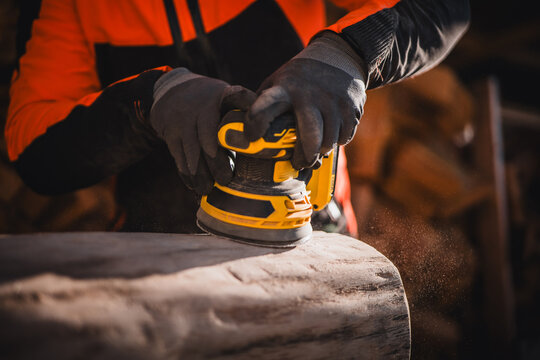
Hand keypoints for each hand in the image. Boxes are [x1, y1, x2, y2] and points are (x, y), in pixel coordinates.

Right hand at [150, 68, 255, 193]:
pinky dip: (186, 174)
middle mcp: (200, 108)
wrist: (174, 91)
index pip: (235, 106)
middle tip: (226, 181)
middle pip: (208, 139)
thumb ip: (249, 110)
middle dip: (216, 163)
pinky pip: (178, 157)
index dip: (240, 125)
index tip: (247, 143)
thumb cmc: (213, 101)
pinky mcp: (170, 133)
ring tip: (208, 190)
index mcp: (223, 97)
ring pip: (191, 152)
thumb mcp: (231, 97)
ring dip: (199, 174)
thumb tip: (274, 133)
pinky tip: (194, 186)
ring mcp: (182, 121)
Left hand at [245, 31, 366, 168]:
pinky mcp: (350, 108)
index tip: (252, 137)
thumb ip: (265, 104)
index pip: (265, 106)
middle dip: (303, 157)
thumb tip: (243, 134)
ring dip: (320, 152)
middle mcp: (309, 96)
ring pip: (328, 143)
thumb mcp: (278, 82)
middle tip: (298, 163)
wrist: (339, 56)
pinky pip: (343, 138)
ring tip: (313, 150)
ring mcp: (332, 102)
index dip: (256, 123)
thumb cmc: (300, 77)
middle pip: (308, 137)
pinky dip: (336, 142)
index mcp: (285, 89)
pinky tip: (329, 135)